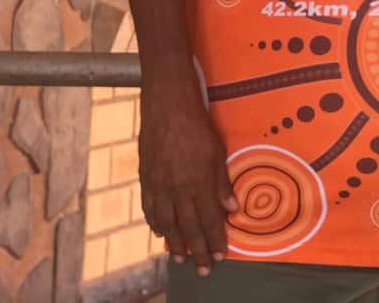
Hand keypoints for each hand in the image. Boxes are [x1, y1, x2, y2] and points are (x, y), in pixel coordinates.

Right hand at [138, 93, 238, 276]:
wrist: (167, 108)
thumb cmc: (198, 126)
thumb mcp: (218, 151)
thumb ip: (222, 182)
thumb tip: (232, 209)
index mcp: (198, 183)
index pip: (209, 219)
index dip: (215, 239)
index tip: (221, 256)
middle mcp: (177, 189)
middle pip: (188, 227)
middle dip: (197, 250)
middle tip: (202, 270)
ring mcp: (158, 186)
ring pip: (167, 223)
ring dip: (175, 242)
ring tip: (180, 258)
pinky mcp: (146, 178)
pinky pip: (149, 208)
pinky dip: (155, 223)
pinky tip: (159, 232)